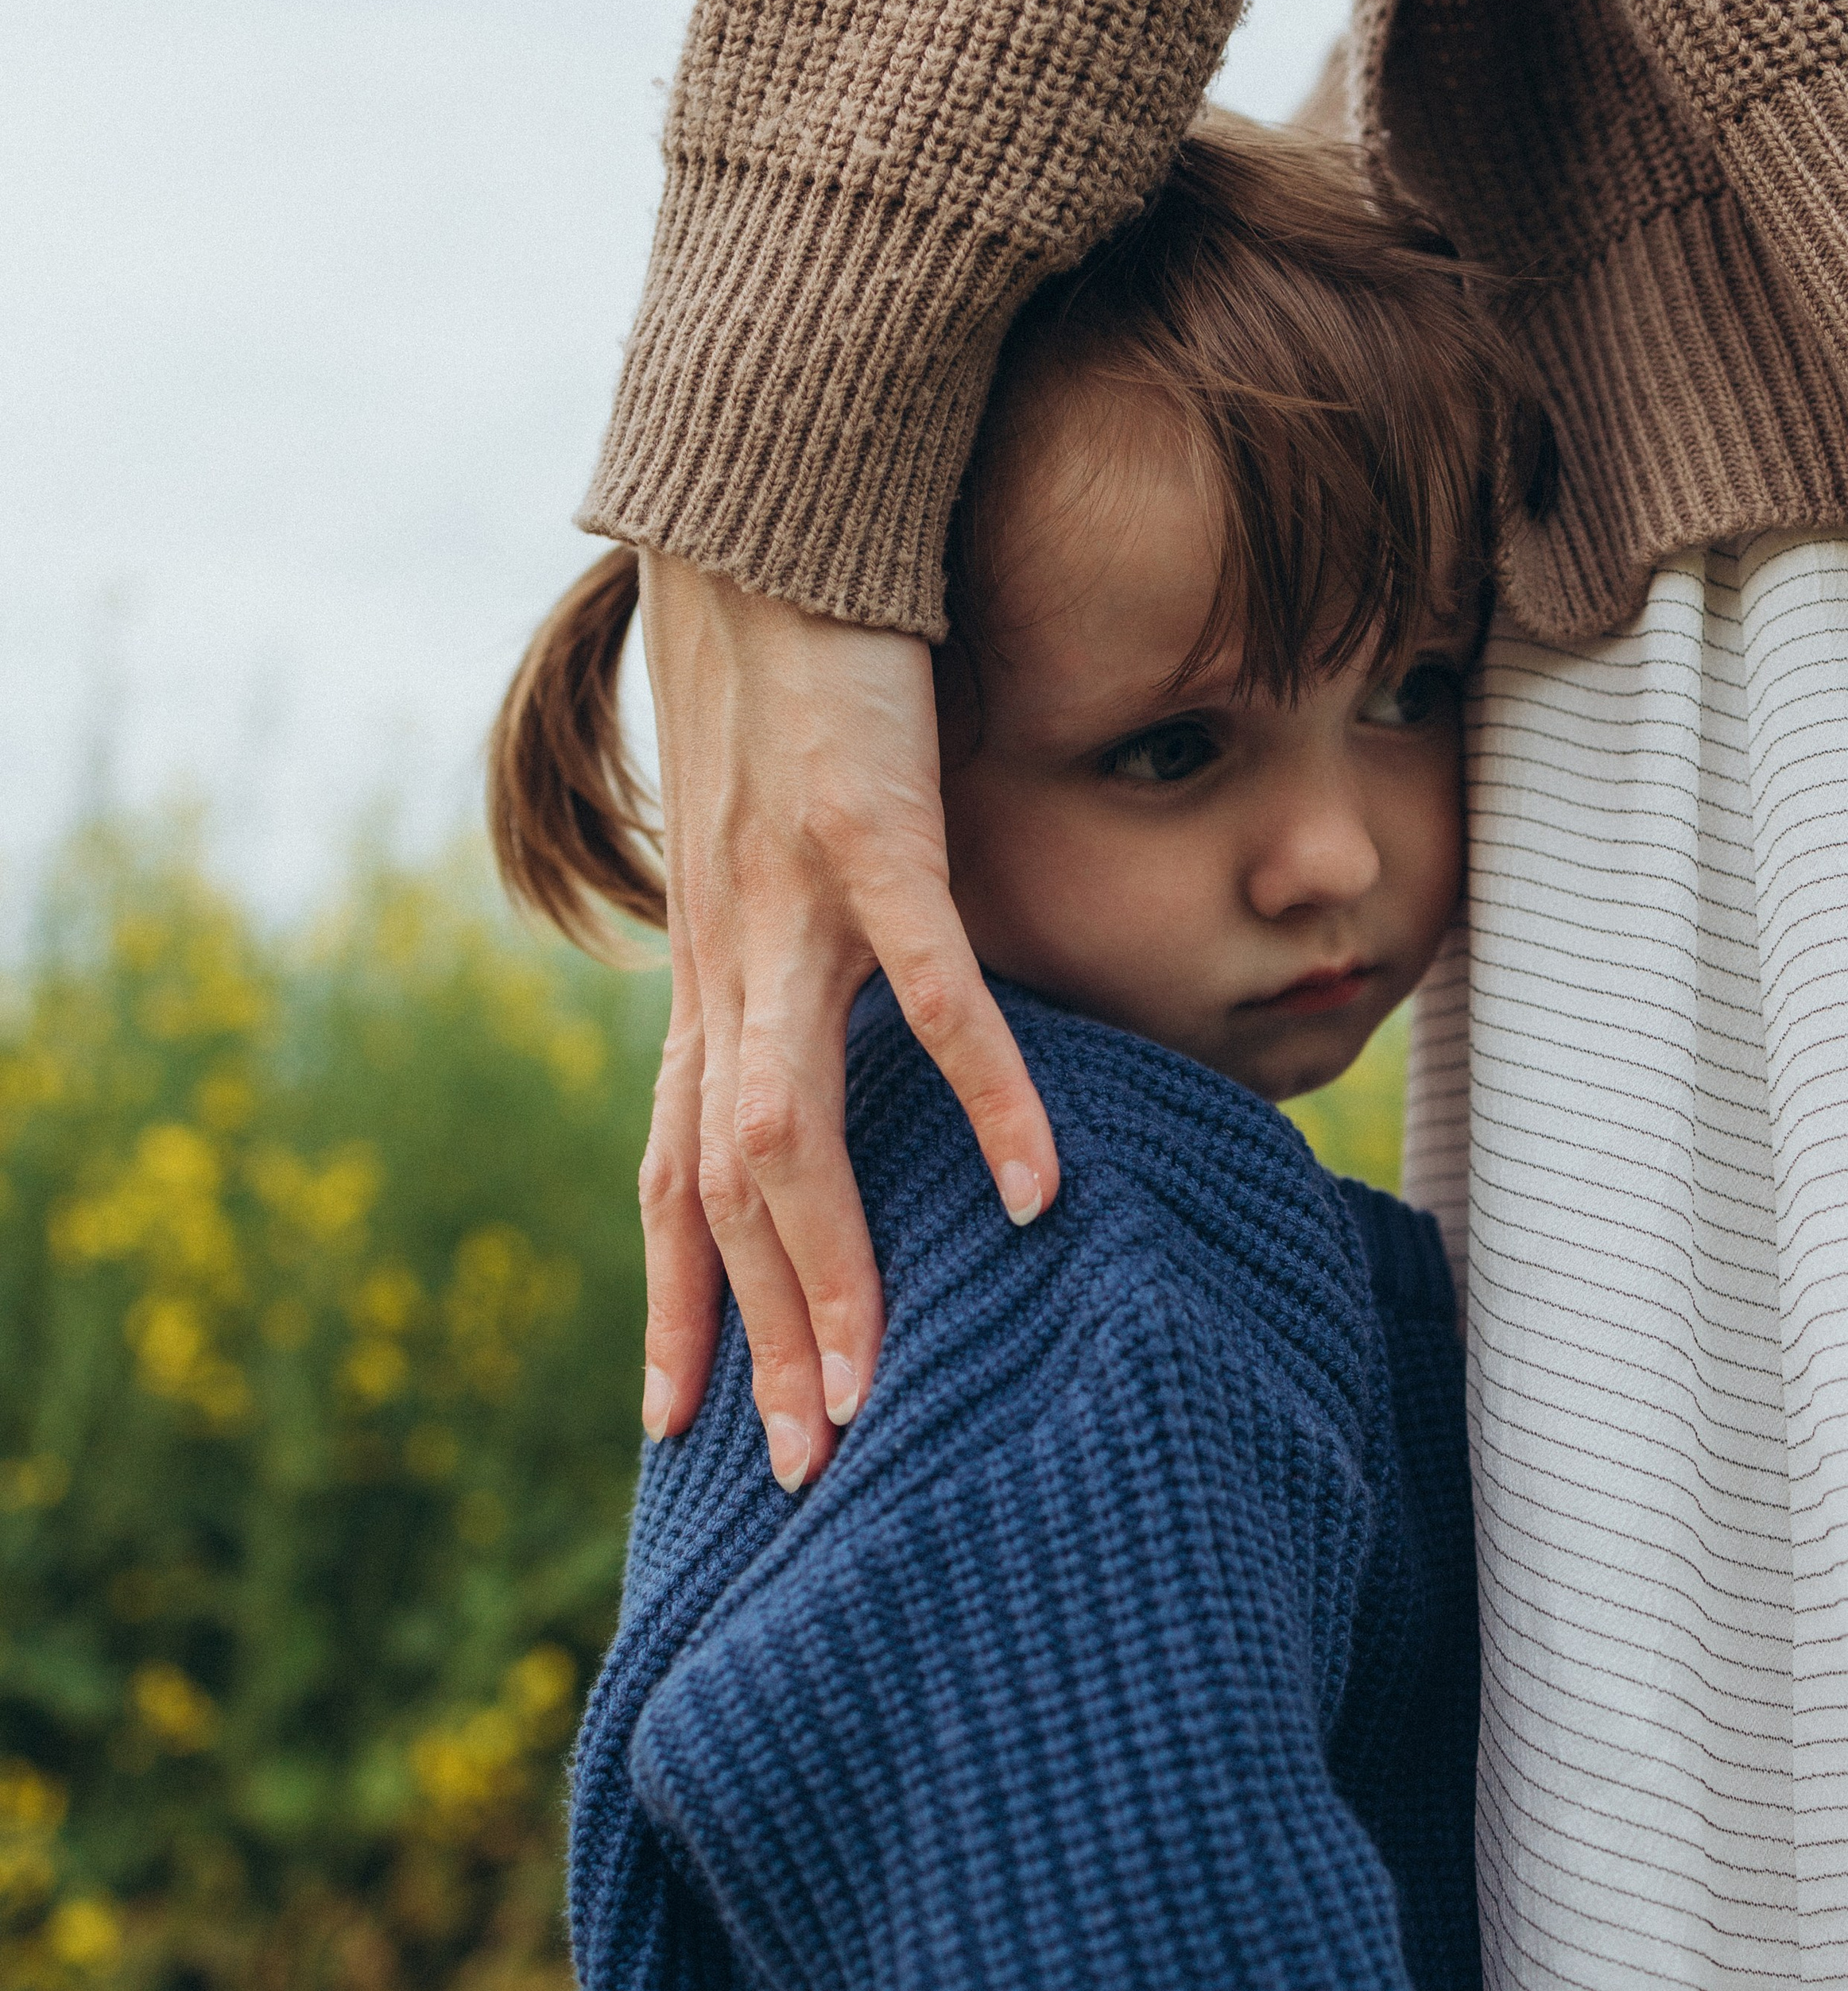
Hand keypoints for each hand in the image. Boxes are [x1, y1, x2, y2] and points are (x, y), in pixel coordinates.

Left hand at [635, 551, 1060, 1486]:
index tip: (675, 1422)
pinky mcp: (870, 835)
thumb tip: (836, 1022)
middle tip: (799, 1471)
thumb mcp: (771, 841)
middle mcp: (727, 960)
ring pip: (786, 1130)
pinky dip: (983, 1096)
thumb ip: (794, 947)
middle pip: (720, 1191)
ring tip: (874, 1392)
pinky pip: (931, 995)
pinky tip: (1035, 1191)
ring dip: (829, 1270)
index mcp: (711, 970)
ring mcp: (790, 905)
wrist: (766, 518)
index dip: (671, 1298)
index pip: (669, 1171)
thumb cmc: (785, 679)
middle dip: (757, 1337)